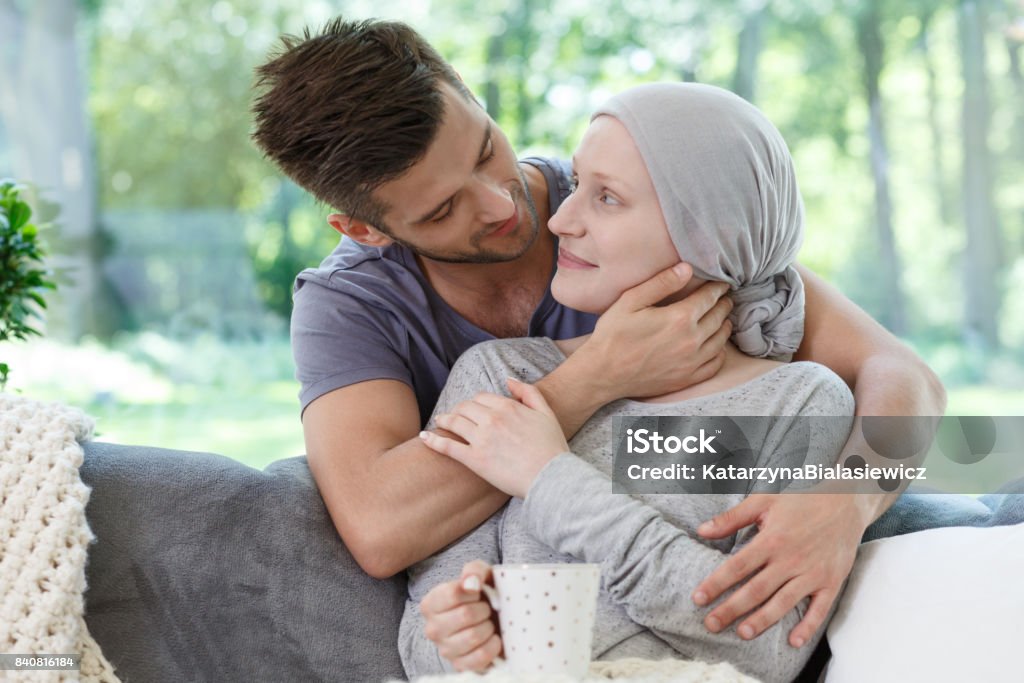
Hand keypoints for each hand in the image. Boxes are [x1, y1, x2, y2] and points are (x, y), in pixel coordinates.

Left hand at [420, 378, 568, 497]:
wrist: (551, 478)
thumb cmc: (552, 448)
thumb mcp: (546, 413)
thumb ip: (528, 392)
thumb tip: (508, 379)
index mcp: (507, 407)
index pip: (481, 397)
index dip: (475, 402)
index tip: (472, 409)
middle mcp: (491, 419)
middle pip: (465, 407)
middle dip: (458, 410)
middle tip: (455, 416)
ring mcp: (481, 439)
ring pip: (454, 422)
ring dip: (444, 420)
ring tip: (439, 422)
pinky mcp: (474, 460)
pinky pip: (447, 446)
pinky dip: (433, 440)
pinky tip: (424, 437)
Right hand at [421, 560, 502, 672]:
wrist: (494, 619)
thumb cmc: (483, 595)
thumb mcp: (480, 575)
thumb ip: (474, 571)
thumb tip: (470, 582)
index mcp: (430, 603)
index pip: (452, 593)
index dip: (473, 591)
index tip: (479, 592)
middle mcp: (432, 628)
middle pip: (465, 615)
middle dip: (483, 609)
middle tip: (486, 609)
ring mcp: (445, 650)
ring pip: (473, 636)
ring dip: (488, 627)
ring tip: (488, 623)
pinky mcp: (460, 666)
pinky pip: (480, 657)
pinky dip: (493, 646)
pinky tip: (494, 639)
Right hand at [575, 262, 732, 402]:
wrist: (602, 374)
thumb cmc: (612, 335)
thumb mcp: (630, 301)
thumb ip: (661, 283)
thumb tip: (687, 269)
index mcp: (679, 318)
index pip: (709, 297)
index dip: (718, 288)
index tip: (721, 283)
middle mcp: (691, 341)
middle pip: (719, 317)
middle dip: (723, 304)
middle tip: (724, 298)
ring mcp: (691, 363)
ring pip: (721, 340)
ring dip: (725, 326)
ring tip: (723, 317)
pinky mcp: (687, 379)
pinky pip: (715, 364)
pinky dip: (720, 352)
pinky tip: (716, 345)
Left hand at [691, 493, 868, 646]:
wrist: (846, 500)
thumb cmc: (801, 499)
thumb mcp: (764, 500)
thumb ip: (732, 518)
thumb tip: (701, 530)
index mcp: (771, 539)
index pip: (737, 566)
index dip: (716, 584)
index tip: (698, 599)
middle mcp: (790, 559)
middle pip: (756, 590)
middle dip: (731, 609)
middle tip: (710, 625)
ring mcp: (812, 572)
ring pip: (783, 602)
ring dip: (762, 620)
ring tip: (742, 633)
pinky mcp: (831, 581)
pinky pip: (819, 609)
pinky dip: (807, 626)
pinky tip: (793, 642)